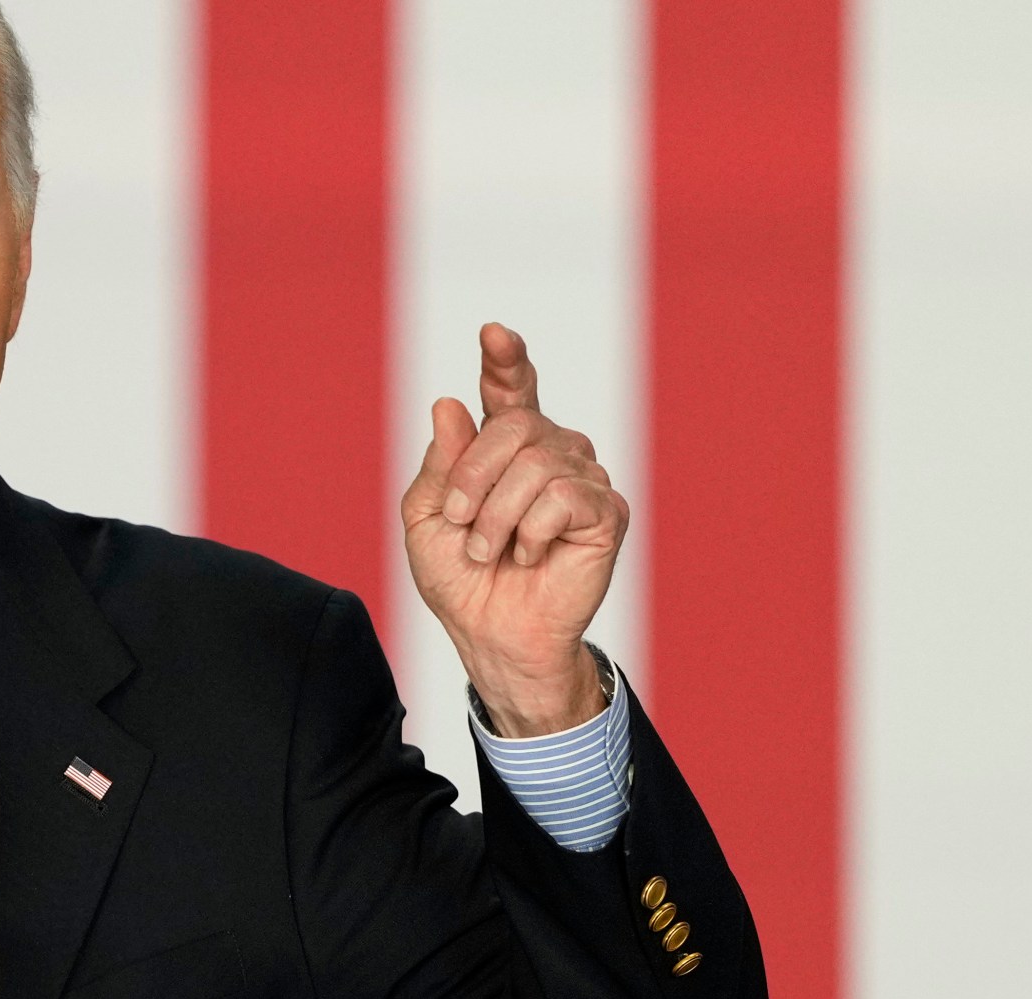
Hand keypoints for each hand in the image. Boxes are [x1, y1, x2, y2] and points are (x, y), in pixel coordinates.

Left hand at [400, 324, 627, 736]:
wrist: (489, 632)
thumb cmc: (460, 576)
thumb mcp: (426, 517)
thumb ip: (439, 464)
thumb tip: (449, 403)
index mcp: (506, 447)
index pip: (510, 390)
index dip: (505, 361)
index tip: (493, 333)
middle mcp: (549, 452)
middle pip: (514, 425)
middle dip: (472, 477)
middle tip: (460, 524)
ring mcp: (582, 478)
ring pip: (535, 463)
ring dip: (495, 517)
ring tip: (492, 551)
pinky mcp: (605, 512)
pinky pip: (562, 497)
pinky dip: (531, 533)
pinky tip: (531, 556)